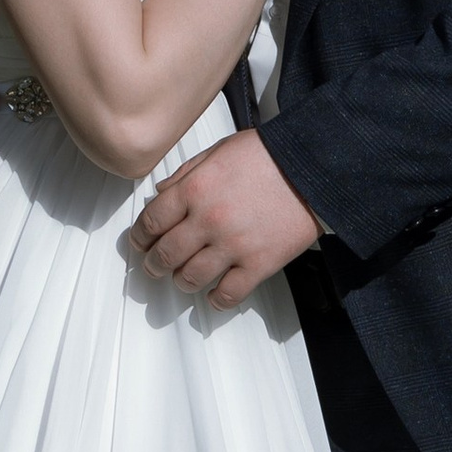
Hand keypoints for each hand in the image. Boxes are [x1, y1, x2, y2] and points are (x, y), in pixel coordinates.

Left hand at [129, 131, 321, 309]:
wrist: (312, 167)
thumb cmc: (269, 155)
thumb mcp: (217, 151)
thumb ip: (185, 173)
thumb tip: (161, 192)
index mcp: (194, 189)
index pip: (151, 222)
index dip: (139, 237)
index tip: (139, 242)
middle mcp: (208, 220)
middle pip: (165, 254)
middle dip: (154, 264)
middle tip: (154, 266)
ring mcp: (233, 245)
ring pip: (191, 278)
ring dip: (181, 281)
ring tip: (182, 279)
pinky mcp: (258, 264)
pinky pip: (229, 294)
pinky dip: (216, 300)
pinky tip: (214, 295)